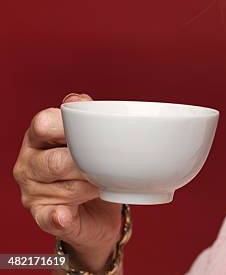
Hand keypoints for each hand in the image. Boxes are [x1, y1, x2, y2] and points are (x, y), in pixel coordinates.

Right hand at [13, 93, 122, 271]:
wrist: (100, 207)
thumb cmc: (95, 163)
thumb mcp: (92, 137)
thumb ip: (86, 116)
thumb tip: (77, 100)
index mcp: (39, 136)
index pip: (43, 124)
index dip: (69, 128)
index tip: (92, 133)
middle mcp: (28, 162)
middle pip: (56, 161)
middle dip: (87, 165)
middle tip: (105, 166)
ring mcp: (31, 191)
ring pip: (65, 188)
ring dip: (90, 187)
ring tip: (100, 183)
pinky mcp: (42, 216)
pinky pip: (50, 217)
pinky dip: (61, 216)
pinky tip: (66, 213)